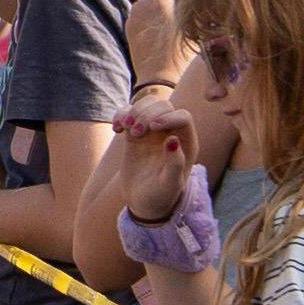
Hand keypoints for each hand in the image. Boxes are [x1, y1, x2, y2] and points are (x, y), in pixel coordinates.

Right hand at [112, 101, 197, 226]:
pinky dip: (120, 115)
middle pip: (164, 106)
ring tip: (125, 128)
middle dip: (148, 113)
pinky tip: (117, 129)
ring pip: (147, 104)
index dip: (168, 117)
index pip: (183, 117)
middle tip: (135, 133)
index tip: (151, 128)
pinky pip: (129, 112)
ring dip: (134, 111)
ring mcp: (153, 130)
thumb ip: (175, 164)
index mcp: (186, 143)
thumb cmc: (161, 195)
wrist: (142, 200)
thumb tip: (173, 139)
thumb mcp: (169, 184)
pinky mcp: (135, 132)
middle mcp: (172, 132)